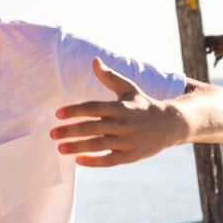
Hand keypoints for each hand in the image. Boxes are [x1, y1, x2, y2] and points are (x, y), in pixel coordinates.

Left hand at [52, 57, 189, 166]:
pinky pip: (109, 161)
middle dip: (70, 131)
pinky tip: (78, 160)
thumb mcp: (128, 89)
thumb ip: (109, 77)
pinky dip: (94, 161)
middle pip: (93, 128)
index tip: (57, 114)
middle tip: (52, 134)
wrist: (171, 124)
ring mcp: (128, 141)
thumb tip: (94, 60)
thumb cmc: (143, 104)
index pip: (94, 108)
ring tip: (60, 148)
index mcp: (122, 107)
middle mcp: (124, 124)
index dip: (75, 111)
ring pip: (99, 145)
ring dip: (77, 147)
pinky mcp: (131, 156)